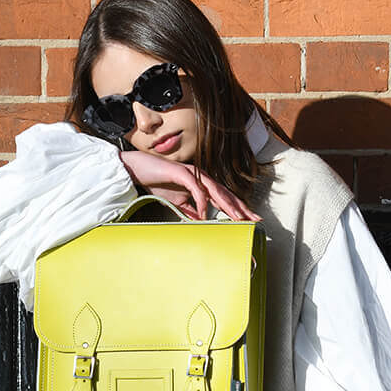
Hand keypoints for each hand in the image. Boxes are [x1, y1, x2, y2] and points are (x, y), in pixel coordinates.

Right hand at [120, 152, 259, 222]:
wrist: (137, 169)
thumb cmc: (157, 182)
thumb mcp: (177, 202)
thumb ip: (190, 210)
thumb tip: (201, 221)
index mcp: (202, 185)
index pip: (224, 198)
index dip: (238, 208)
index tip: (249, 221)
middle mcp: (201, 178)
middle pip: (226, 194)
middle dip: (240, 208)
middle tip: (253, 220)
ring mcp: (193, 174)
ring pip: (216, 190)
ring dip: (227, 205)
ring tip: (237, 218)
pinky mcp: (182, 173)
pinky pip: (196, 190)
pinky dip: (201, 202)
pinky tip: (205, 214)